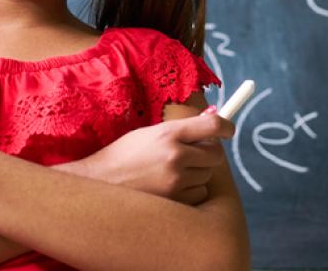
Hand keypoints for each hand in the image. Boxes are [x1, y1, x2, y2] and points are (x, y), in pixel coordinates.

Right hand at [82, 110, 233, 204]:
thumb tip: (210, 125)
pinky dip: (190, 191)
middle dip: (209, 153)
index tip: (228, 130)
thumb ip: (178, 131)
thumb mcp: (148, 133)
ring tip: (173, 172)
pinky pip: (199, 194)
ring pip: (207, 176)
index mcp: (168, 133)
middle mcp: (175, 155)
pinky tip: (171, 188)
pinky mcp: (175, 201)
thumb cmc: (123, 155)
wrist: (99, 183)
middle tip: (195, 154)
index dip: (226, 126)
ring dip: (198, 173)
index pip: (213, 125)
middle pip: (216, 154)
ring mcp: (176, 181)